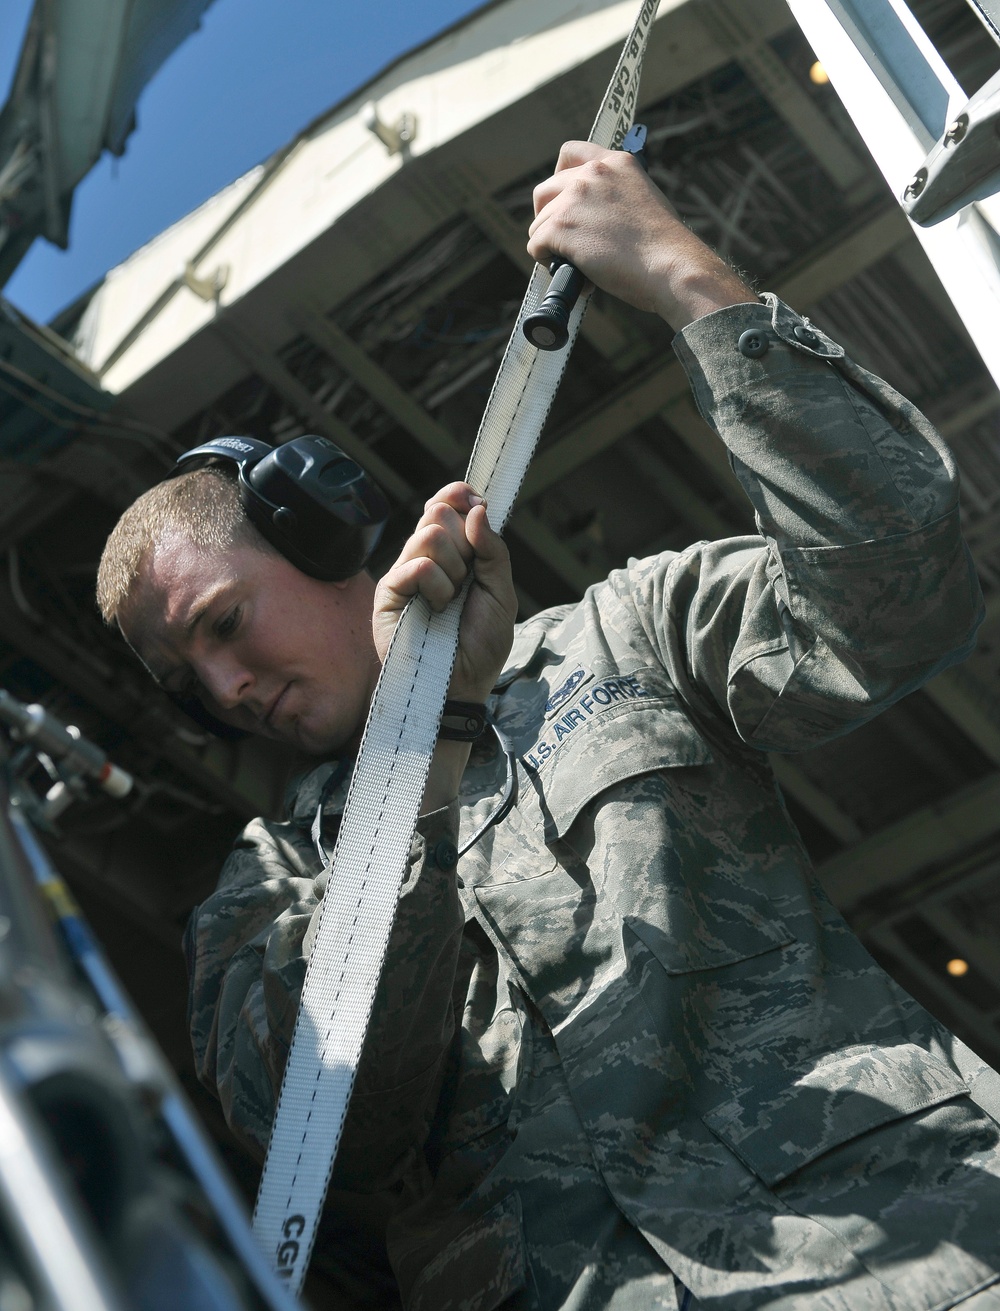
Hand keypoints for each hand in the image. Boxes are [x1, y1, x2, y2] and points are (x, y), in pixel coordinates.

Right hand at [373, 483, 516, 701]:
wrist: (462, 685)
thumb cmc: (481, 644)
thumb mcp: (502, 593)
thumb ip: (494, 550)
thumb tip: (477, 508)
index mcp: (453, 551)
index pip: (446, 503)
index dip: (461, 496)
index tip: (478, 505)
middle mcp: (426, 556)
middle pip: (439, 512)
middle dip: (464, 544)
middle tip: (466, 579)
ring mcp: (405, 572)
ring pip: (430, 534)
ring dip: (454, 570)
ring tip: (451, 601)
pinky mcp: (389, 591)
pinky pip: (418, 565)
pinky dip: (438, 587)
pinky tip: (436, 609)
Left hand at [527, 141, 755, 329]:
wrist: (671, 266)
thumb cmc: (664, 248)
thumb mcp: (643, 201)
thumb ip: (615, 197)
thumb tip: (592, 218)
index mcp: (615, 163)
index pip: (570, 153)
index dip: (558, 177)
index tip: (560, 198)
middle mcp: (592, 173)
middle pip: (545, 191)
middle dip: (548, 217)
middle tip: (562, 240)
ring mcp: (574, 199)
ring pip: (539, 224)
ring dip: (551, 245)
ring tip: (577, 264)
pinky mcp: (562, 226)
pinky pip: (536, 245)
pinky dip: (546, 261)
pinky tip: (570, 272)